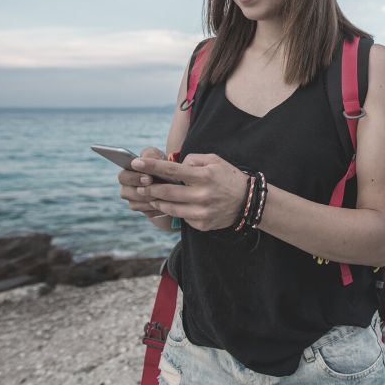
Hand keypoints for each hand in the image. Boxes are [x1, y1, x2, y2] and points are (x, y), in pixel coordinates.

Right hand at [117, 146, 167, 217]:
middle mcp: (127, 187)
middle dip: (141, 190)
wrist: (174, 180)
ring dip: (149, 199)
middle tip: (156, 188)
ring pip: (135, 204)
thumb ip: (150, 155)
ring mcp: (133, 200)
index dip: (134, 178)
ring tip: (164, 194)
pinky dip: (155, 207)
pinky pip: (145, 211)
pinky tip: (165, 202)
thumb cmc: (163, 164)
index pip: (123, 176)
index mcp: (127, 173)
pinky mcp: (142, 209)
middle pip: (125, 193)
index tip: (149, 178)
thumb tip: (141, 160)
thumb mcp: (159, 156)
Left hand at [130, 153, 248, 230]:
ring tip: (151, 196)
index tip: (135, 163)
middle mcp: (201, 195)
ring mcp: (201, 212)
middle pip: (166, 192)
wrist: (249, 201)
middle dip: (149, 188)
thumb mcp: (214, 160)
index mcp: (204, 176)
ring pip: (170, 207)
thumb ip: (192, 160)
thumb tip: (176, 166)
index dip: (151, 166)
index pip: (172, 170)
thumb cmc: (228, 177)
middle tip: (140, 185)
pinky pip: (181, 217)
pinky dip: (175, 210)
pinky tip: (172, 206)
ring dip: (157, 202)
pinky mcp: (202, 224)